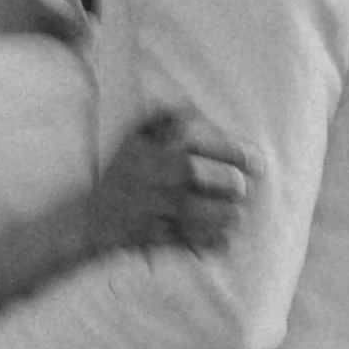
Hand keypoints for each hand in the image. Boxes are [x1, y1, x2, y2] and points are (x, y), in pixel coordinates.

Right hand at [84, 108, 251, 258]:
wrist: (93, 220)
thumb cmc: (118, 177)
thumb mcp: (133, 139)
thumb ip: (162, 118)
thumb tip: (190, 106)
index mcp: (168, 152)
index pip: (217, 148)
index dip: (241, 155)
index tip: (256, 163)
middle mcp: (173, 180)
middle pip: (229, 183)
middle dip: (237, 188)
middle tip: (238, 192)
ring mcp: (171, 211)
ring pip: (223, 215)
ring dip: (232, 215)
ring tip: (233, 216)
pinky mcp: (169, 237)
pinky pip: (206, 242)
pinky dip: (217, 242)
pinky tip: (221, 239)